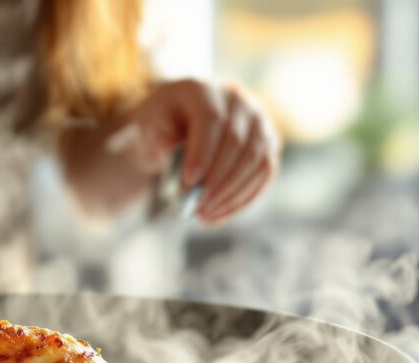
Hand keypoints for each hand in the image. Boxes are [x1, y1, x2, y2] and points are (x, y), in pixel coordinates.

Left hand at [134, 78, 280, 223]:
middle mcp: (238, 100)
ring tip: (205, 215)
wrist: (184, 116)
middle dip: (216, 181)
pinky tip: (220, 214)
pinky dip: (243, 198)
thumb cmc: (163, 122)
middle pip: (237, 143)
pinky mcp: (269, 142)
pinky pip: (265, 174)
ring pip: (257, 161)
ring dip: (231, 193)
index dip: (202, 153)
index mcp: (204, 90)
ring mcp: (259, 120)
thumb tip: (174, 162)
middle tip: (196, 207)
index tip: (188, 183)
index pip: (211, 120)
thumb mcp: (148, 124)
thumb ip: (156, 138)